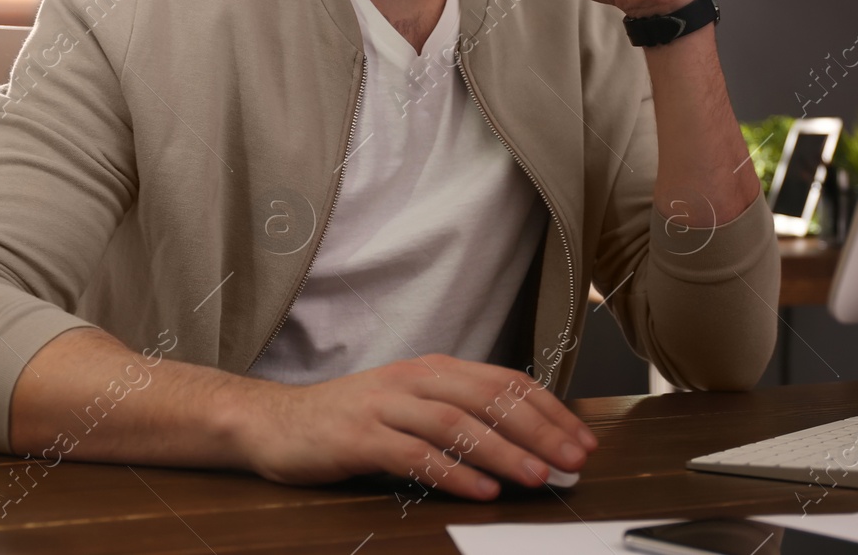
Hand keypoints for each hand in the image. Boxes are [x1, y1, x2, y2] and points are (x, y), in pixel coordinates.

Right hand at [238, 353, 597, 499]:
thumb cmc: (351, 419)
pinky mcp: (358, 436)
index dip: (549, 410)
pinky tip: (481, 489)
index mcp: (434, 368)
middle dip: (538, 430)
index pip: (505, 381)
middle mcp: (414, 379)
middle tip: (573, 460)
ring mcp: (385, 405)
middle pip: (489, 398)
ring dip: (503, 450)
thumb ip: (460, 415)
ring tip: (537, 476)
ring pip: (456, 423)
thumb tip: (524, 440)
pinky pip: (414, 454)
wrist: (276, 422)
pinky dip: (452, 471)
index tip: (581, 439)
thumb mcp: (411, 405)